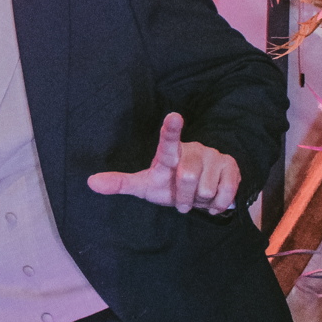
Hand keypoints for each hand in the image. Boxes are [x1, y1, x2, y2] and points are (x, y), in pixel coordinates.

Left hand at [86, 113, 240, 214]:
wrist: (199, 191)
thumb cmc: (168, 184)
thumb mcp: (144, 186)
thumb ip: (120, 183)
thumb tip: (90, 182)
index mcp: (169, 153)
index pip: (168, 141)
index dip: (170, 130)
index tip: (173, 116)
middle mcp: (193, 149)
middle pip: (187, 179)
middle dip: (184, 198)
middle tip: (182, 199)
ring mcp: (213, 156)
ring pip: (205, 189)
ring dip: (199, 202)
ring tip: (197, 196)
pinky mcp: (231, 167)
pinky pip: (224, 194)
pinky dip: (216, 205)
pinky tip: (211, 201)